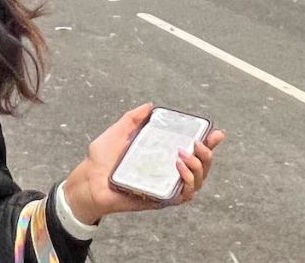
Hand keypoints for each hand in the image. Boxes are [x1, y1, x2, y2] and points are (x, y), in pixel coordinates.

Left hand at [62, 104, 224, 224]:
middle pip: (201, 168)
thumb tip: (149, 106)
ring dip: (198, 168)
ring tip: (184, 154)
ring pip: (198, 183)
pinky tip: (179, 168)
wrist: (88, 179)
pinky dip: (187, 182)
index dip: (208, 143)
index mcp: (160, 154)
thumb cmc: (101, 159)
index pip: (191, 150)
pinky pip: (183, 196)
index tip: (217, 133)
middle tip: (198, 144)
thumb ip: (133, 119)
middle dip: (208, 155)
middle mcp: (167, 170)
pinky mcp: (161, 199)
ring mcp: (166, 185)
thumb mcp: (117, 132)